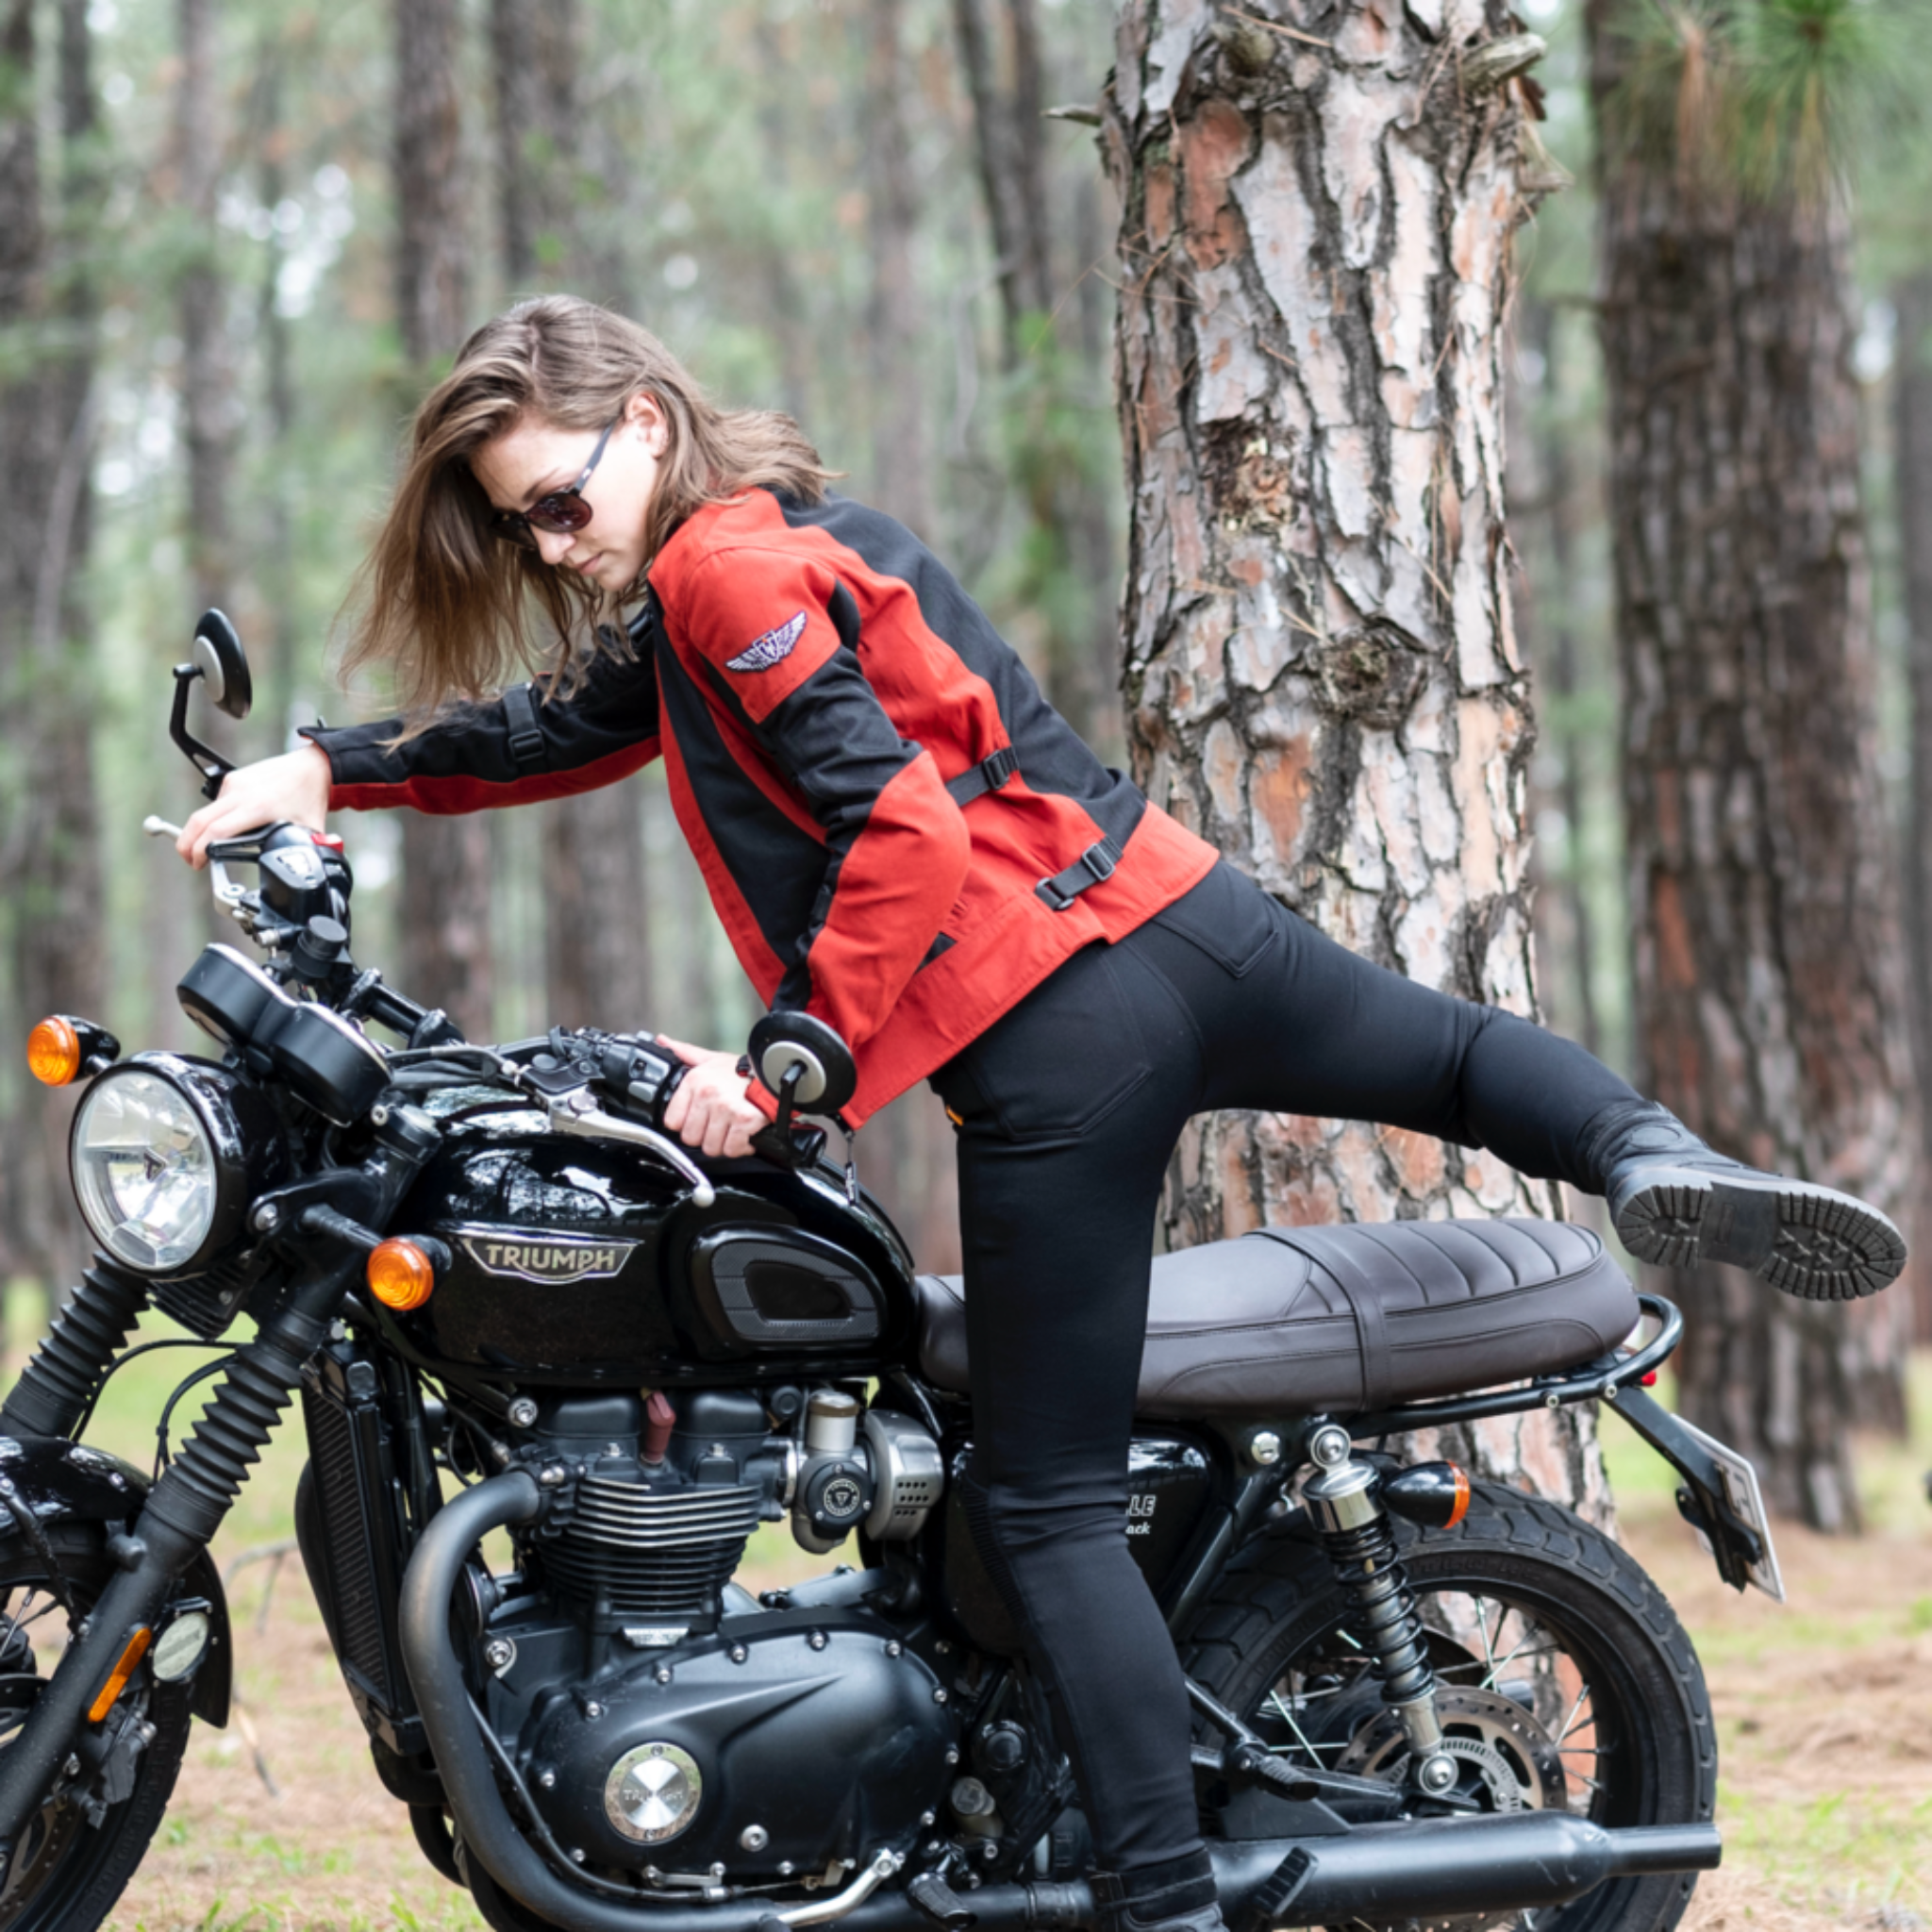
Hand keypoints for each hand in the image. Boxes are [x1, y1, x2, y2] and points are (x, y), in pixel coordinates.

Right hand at [177, 742, 333, 868]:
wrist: (313, 766)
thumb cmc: (310, 795)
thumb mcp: (308, 830)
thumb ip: (300, 851)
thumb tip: (297, 869)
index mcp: (259, 808)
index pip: (217, 831)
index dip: (201, 850)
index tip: (198, 863)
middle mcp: (242, 793)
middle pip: (199, 821)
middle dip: (186, 844)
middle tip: (189, 860)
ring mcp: (235, 783)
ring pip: (204, 811)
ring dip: (198, 831)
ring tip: (202, 847)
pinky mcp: (234, 778)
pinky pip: (216, 802)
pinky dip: (213, 818)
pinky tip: (223, 827)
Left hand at [658, 1036, 764, 1159]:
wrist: (777, 1073)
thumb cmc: (744, 1070)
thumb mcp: (712, 1059)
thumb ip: (685, 1053)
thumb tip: (663, 1042)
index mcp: (694, 1080)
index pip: (672, 1121)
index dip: (686, 1124)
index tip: (698, 1120)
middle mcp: (707, 1094)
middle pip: (691, 1138)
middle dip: (705, 1136)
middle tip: (718, 1126)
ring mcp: (725, 1109)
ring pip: (711, 1147)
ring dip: (723, 1143)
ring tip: (732, 1130)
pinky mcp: (744, 1121)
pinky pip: (732, 1149)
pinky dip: (740, 1147)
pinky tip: (744, 1135)